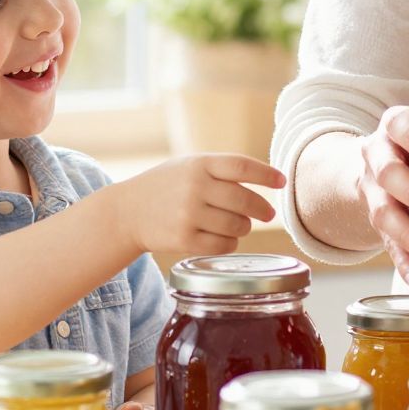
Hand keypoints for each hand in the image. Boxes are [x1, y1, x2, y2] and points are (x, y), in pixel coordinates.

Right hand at [109, 155, 284, 261]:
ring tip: (240, 225)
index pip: (242, 166)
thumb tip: (268, 178)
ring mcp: (189, 214)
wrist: (126, 212)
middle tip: (268, 213)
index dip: (267, 174)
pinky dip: (230, 243)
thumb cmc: (166, 186)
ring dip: (245, 227)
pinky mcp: (184, 239)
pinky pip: (223, 245)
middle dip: (263, 209)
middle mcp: (195, 187)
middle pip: (245, 200)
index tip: (282, 182)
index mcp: (199, 164)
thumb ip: (222, 169)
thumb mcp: (189, 166)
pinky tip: (225, 238)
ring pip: (238, 225)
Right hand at [356, 106, 408, 288]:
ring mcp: (373, 191)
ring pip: (381, 211)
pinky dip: (402, 262)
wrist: (377, 166)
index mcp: (399, 128)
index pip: (400, 125)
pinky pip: (385, 245)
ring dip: (408, 233)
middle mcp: (380, 157)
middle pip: (388, 171)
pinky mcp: (375, 223)